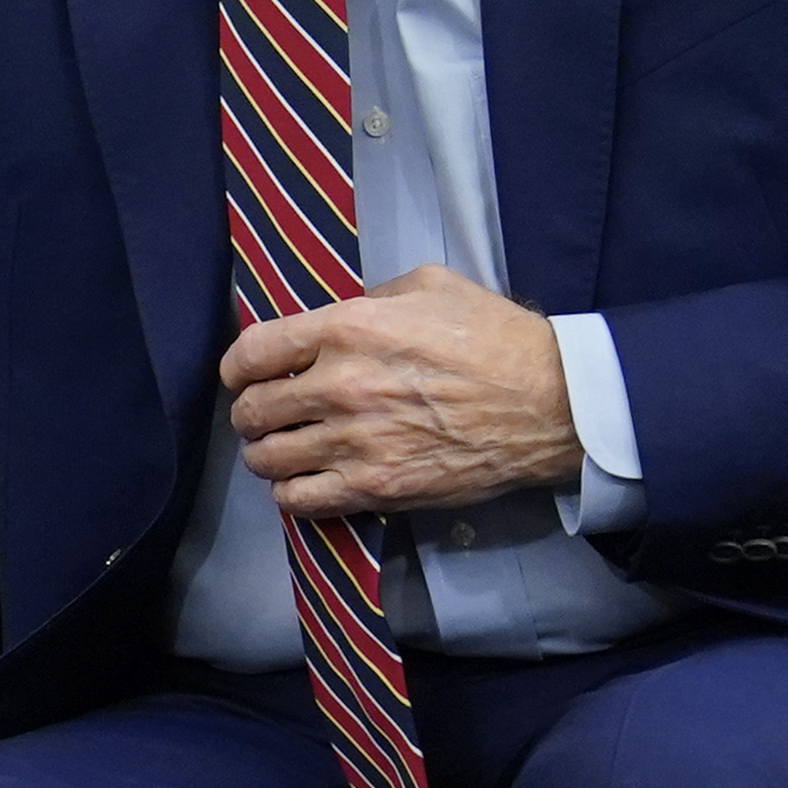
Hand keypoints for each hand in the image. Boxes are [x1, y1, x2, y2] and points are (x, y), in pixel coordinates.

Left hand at [224, 263, 578, 520]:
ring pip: (268, 460)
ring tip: (282, 450)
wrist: (551, 404)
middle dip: (251, 413)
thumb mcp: (431, 286)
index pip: (253, 351)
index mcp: (349, 328)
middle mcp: (341, 386)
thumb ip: (371, 297)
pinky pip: (299, 501)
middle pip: (253, 411)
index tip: (243, 375)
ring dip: (266, 455)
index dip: (237, 368)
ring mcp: (356, 443)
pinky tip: (305, 481)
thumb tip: (333, 319)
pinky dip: (290, 493)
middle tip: (265, 416)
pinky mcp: (376, 488)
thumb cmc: (496, 338)